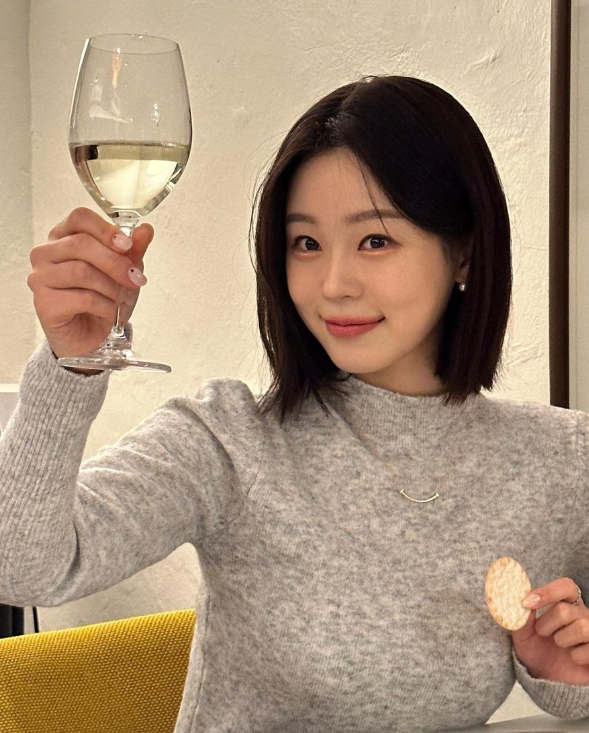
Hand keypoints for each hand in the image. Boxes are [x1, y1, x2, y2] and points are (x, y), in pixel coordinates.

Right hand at [27, 207, 153, 359]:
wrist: (92, 337)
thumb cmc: (103, 299)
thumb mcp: (124, 271)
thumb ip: (133, 250)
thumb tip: (146, 230)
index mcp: (64, 236)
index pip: (80, 218)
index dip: (105, 229)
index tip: (127, 245)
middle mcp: (46, 253)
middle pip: (81, 244)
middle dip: (115, 262)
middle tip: (135, 279)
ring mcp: (41, 277)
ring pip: (81, 271)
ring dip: (110, 288)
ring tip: (120, 300)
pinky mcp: (44, 303)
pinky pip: (81, 298)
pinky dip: (104, 306)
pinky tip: (109, 313)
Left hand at [511, 577, 588, 684]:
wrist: (550, 682)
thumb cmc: (538, 653)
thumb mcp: (523, 636)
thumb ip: (521, 618)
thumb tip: (518, 601)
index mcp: (566, 604)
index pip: (565, 586)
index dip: (548, 592)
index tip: (526, 602)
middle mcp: (583, 615)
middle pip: (564, 610)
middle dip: (547, 624)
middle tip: (544, 634)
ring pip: (580, 627)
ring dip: (562, 640)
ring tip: (560, 646)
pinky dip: (576, 656)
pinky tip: (574, 658)